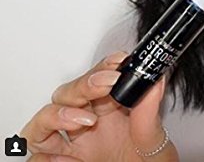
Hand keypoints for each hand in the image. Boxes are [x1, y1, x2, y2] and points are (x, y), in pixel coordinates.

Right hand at [20, 51, 178, 161]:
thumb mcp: (154, 141)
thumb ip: (150, 113)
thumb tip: (154, 82)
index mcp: (110, 112)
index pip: (98, 79)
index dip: (104, 66)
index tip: (117, 62)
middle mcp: (87, 125)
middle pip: (68, 93)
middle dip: (85, 84)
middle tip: (106, 85)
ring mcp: (72, 147)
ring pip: (44, 119)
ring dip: (57, 113)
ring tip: (84, 120)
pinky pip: (36, 157)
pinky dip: (42, 154)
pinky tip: (66, 157)